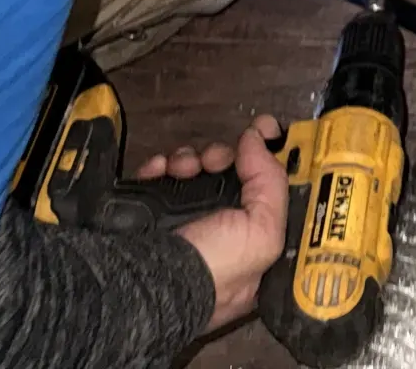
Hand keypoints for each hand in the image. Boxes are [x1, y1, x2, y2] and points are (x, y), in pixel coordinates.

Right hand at [137, 115, 286, 333]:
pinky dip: (160, 167)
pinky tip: (159, 169)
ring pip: (195, 172)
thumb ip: (271, 183)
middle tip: (214, 159)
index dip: (266, 159)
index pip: (265, 192)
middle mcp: (217, 234)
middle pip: (228, 176)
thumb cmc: (210, 271)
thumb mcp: (263, 234)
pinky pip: (161, 178)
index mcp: (248, 244)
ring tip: (181, 167)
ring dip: (190, 160)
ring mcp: (183, 224)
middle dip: (223, 157)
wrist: (144, 284)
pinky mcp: (151, 215)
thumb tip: (258, 140)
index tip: (263, 131)